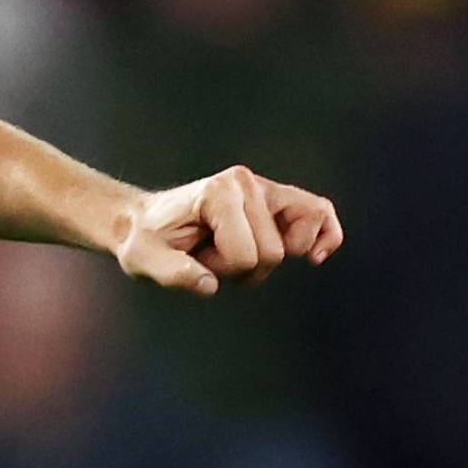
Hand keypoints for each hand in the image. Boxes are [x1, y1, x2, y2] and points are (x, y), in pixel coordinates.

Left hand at [114, 165, 343, 295]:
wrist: (145, 223)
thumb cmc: (145, 240)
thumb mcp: (142, 260)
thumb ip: (172, 273)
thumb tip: (209, 285)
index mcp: (217, 194)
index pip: (246, 255)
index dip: (222, 270)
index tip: (195, 258)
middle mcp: (246, 183)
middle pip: (272, 252)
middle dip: (241, 268)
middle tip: (209, 255)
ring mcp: (264, 188)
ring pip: (303, 233)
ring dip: (269, 258)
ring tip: (237, 253)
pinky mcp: (276, 198)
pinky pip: (318, 212)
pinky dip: (325, 233)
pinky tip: (316, 256)